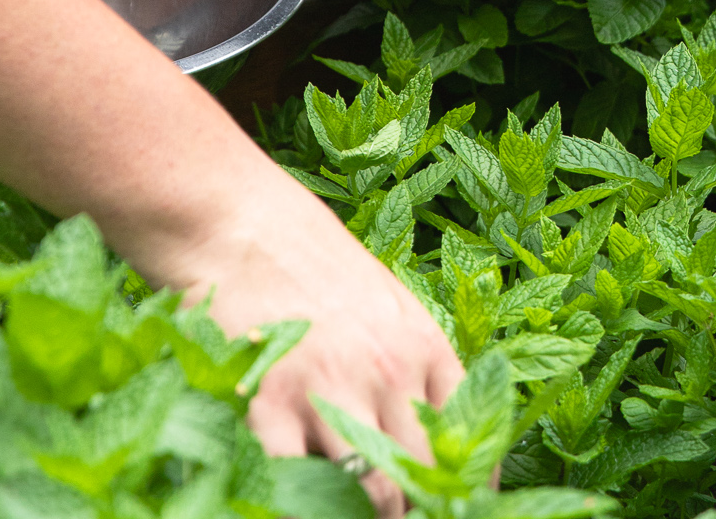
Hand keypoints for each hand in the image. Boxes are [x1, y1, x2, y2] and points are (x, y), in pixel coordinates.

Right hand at [154, 167, 462, 516]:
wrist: (244, 226)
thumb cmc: (316, 272)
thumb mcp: (389, 309)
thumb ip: (416, 371)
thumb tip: (441, 444)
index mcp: (424, 348)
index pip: (471, 441)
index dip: (464, 496)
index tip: (453, 514)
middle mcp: (388, 370)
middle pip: (421, 477)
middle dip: (409, 513)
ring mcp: (330, 388)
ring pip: (370, 492)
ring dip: (359, 517)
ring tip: (341, 514)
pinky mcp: (269, 403)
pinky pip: (294, 487)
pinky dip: (296, 510)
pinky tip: (292, 509)